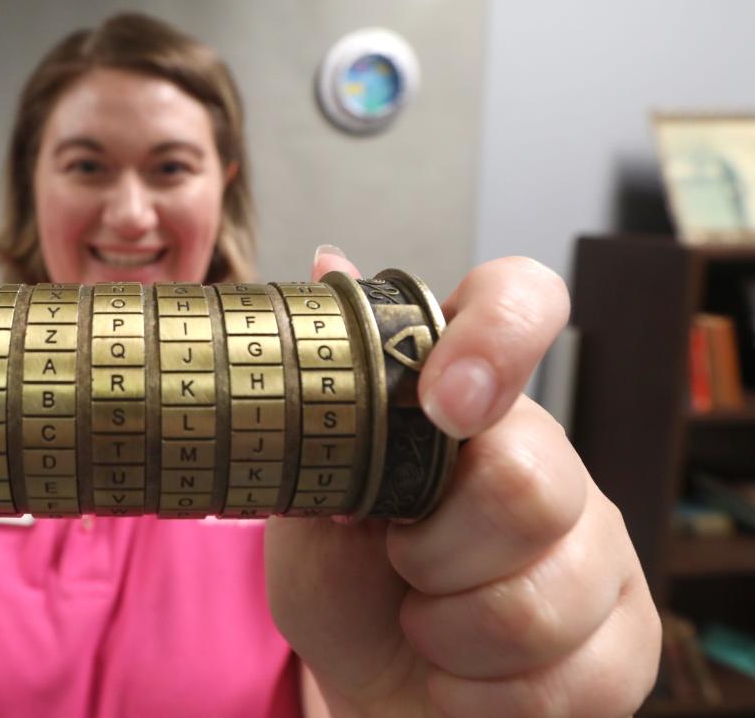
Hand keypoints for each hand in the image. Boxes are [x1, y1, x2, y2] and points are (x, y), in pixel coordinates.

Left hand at [265, 251, 660, 716]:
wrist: (373, 691)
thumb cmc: (344, 584)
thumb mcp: (307, 501)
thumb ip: (325, 408)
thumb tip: (331, 262)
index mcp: (467, 401)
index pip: (521, 304)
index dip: (496, 333)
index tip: (442, 403)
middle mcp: (546, 455)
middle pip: (528, 477)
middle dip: (434, 550)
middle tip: (400, 564)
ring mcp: (599, 547)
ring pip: (542, 594)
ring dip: (447, 633)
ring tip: (423, 625)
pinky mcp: (628, 637)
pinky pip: (565, 676)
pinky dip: (478, 694)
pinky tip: (460, 677)